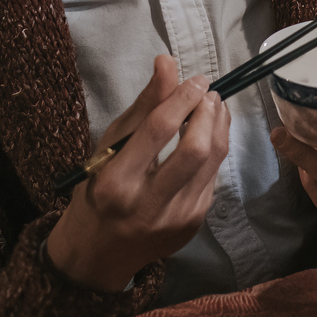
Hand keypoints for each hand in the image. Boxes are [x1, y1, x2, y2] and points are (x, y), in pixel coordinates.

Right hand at [46, 55, 229, 292]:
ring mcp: (176, 218)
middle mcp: (148, 204)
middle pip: (195, 149)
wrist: (99, 255)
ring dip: (219, 126)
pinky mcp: (194, 224)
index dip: (183, 97)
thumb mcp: (108, 148)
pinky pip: (213, 177)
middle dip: (207, 112)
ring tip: (213, 107)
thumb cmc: (97, 193)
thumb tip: (167, 61)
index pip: (159, 129)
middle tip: (208, 93)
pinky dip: (214, 151)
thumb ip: (143, 106)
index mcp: (116, 182)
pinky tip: (207, 137)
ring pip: (213, 161)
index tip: (196, 79)